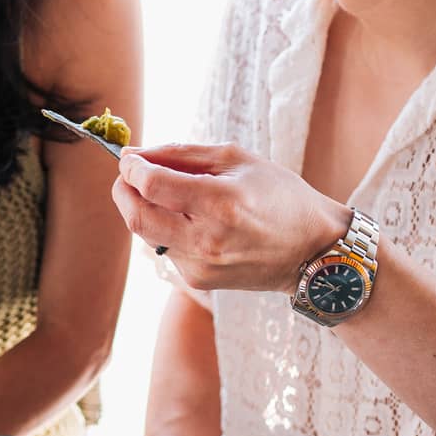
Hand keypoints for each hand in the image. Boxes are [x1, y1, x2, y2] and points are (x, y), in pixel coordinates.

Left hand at [111, 143, 350, 292]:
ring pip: (147, 234)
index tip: (129, 159)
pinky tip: (190, 221)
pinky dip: (165, 230)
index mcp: (221, 202)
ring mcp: (201, 265)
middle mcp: (207, 239)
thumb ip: (181, 155)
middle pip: (136, 217)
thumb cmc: (279, 196)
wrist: (312, 251)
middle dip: (123, 192)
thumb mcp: (237, 160)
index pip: (152, 185)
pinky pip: (166, 249)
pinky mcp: (199, 281)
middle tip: (128, 176)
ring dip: (144, 210)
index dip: (131, 169)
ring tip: (166, 194)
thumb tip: (134, 156)